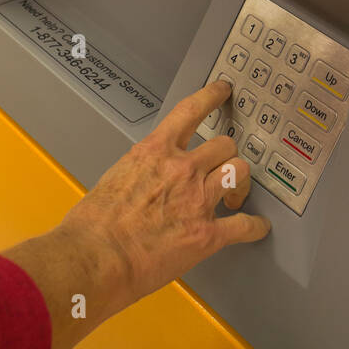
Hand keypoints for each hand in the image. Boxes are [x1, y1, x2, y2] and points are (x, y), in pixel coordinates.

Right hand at [3, 79, 270, 348]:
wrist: (96, 257)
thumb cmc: (93, 223)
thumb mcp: (114, 177)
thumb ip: (140, 172)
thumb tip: (146, 181)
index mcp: (155, 152)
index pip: (191, 111)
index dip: (212, 97)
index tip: (223, 91)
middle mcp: (183, 169)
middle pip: (225, 145)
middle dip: (226, 156)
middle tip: (222, 170)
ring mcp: (198, 199)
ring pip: (239, 173)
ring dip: (240, 183)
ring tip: (235, 196)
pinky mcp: (207, 234)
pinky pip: (244, 225)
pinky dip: (253, 227)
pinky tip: (255, 228)